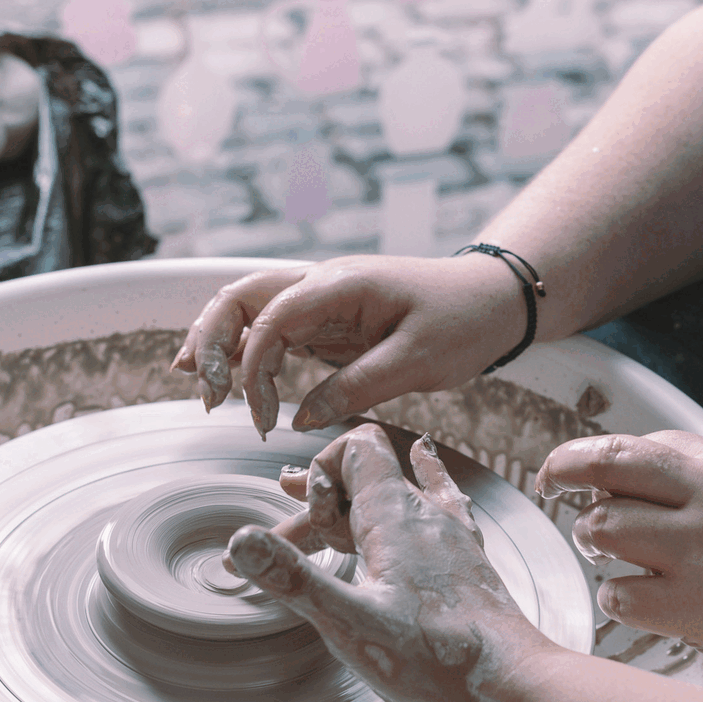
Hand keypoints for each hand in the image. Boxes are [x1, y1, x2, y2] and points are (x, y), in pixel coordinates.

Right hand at [171, 254, 525, 438]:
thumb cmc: (463, 321)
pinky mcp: (327, 320)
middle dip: (213, 342)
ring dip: (222, 347)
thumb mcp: (417, 361)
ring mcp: (320, 300)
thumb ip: (357, 387)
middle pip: (240, 298)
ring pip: (249, 312)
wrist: (493, 300)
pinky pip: (274, 331)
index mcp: (341, 284)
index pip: (271, 316)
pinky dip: (249, 356)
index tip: (262, 415)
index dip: (252, 365)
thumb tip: (301, 417)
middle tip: (210, 397)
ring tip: (208, 394)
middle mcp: (320, 284)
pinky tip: (233, 384)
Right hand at [226, 425, 557, 701]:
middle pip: (366, 479)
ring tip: (322, 516)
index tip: (308, 520)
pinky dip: (417, 483)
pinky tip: (426, 462)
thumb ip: (296, 579)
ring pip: (395, 495)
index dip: (321, 472)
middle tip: (286, 538)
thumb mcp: (350, 624)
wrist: (514, 681)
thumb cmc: (437, 659)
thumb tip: (242, 541)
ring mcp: (448, 534)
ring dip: (354, 504)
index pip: (357, 448)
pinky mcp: (463, 557)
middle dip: (321, 501)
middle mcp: (425, 514)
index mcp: (396, 516)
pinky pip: (438, 500)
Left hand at [537, 431, 702, 699]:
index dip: (581, 456)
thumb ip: (700, 467)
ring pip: (602, 528)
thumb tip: (632, 461)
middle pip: (604, 471)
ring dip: (593, 541)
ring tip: (608, 552)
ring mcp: (697, 555)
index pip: (629, 445)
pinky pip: (620, 593)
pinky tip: (635, 598)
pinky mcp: (694, 608)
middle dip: (563, 475)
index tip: (561, 470)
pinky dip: (616, 596)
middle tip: (552, 491)